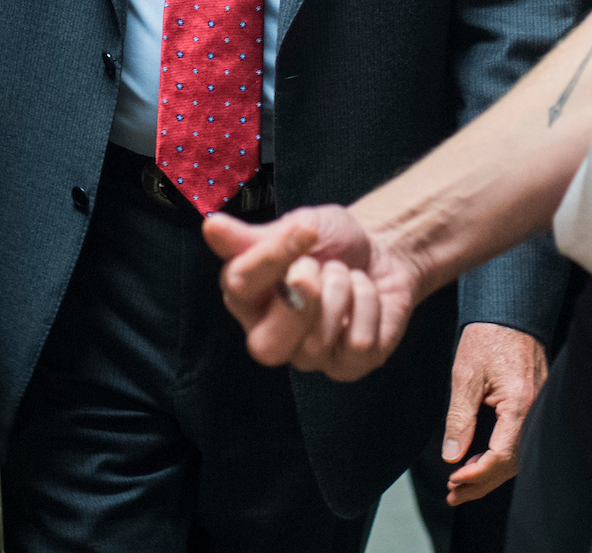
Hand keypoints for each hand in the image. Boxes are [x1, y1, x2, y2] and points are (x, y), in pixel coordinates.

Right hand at [206, 205, 422, 380]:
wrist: (380, 248)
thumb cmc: (329, 241)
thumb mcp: (293, 226)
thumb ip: (251, 236)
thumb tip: (211, 227)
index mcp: (246, 298)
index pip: (239, 288)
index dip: (272, 258)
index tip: (303, 229)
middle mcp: (270, 333)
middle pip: (266, 348)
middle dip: (301, 300)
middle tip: (318, 266)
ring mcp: (309, 356)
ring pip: (317, 343)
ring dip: (341, 291)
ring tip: (344, 273)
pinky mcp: (348, 366)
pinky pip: (357, 344)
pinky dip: (368, 305)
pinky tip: (365, 294)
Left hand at [440, 324, 546, 503]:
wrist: (511, 313)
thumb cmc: (488, 337)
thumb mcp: (465, 376)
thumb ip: (460, 418)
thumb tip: (452, 456)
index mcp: (520, 404)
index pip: (502, 455)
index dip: (477, 474)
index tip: (453, 480)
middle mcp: (535, 412)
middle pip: (512, 463)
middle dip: (482, 483)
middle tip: (454, 495)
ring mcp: (538, 410)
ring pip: (517, 456)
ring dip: (489, 474)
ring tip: (461, 486)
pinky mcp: (535, 406)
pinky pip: (520, 442)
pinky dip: (499, 457)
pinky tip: (478, 462)